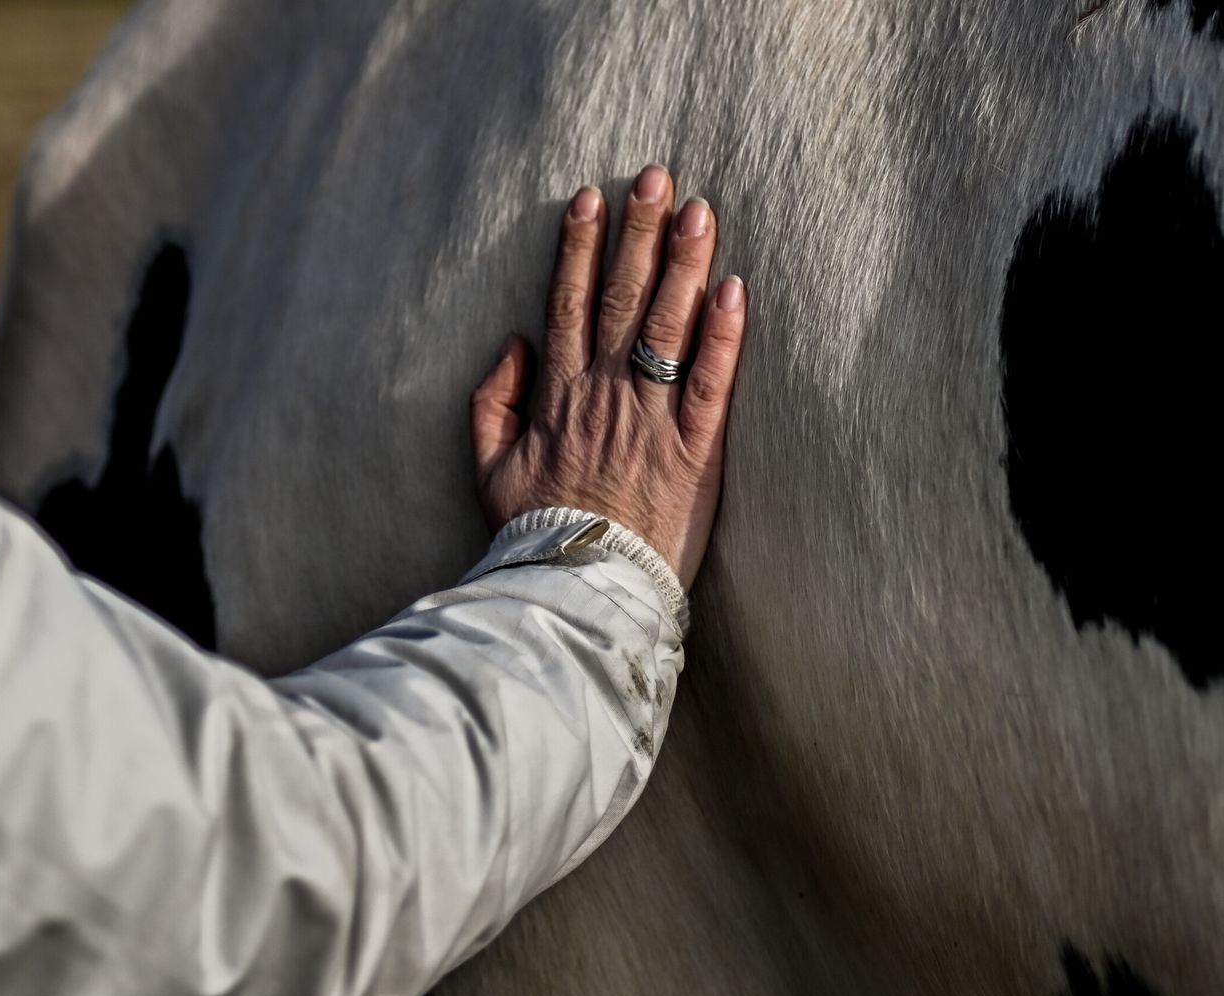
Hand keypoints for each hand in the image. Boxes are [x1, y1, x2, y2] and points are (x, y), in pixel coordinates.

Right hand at [471, 165, 746, 590]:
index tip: (590, 199)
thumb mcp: (488, 469)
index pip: (569, 305)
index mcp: (557, 396)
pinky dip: (723, 336)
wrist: (577, 591)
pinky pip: (712, 383)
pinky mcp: (696, 453)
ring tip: (700, 211)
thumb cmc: (534, 533)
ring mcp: (651, 421)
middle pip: (622, 300)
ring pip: (668, 328)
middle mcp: (604, 395)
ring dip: (684, 265)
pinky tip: (735, 289)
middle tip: (656, 177)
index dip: (580, 248)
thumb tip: (514, 342)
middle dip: (638, 233)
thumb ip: (491, 403)